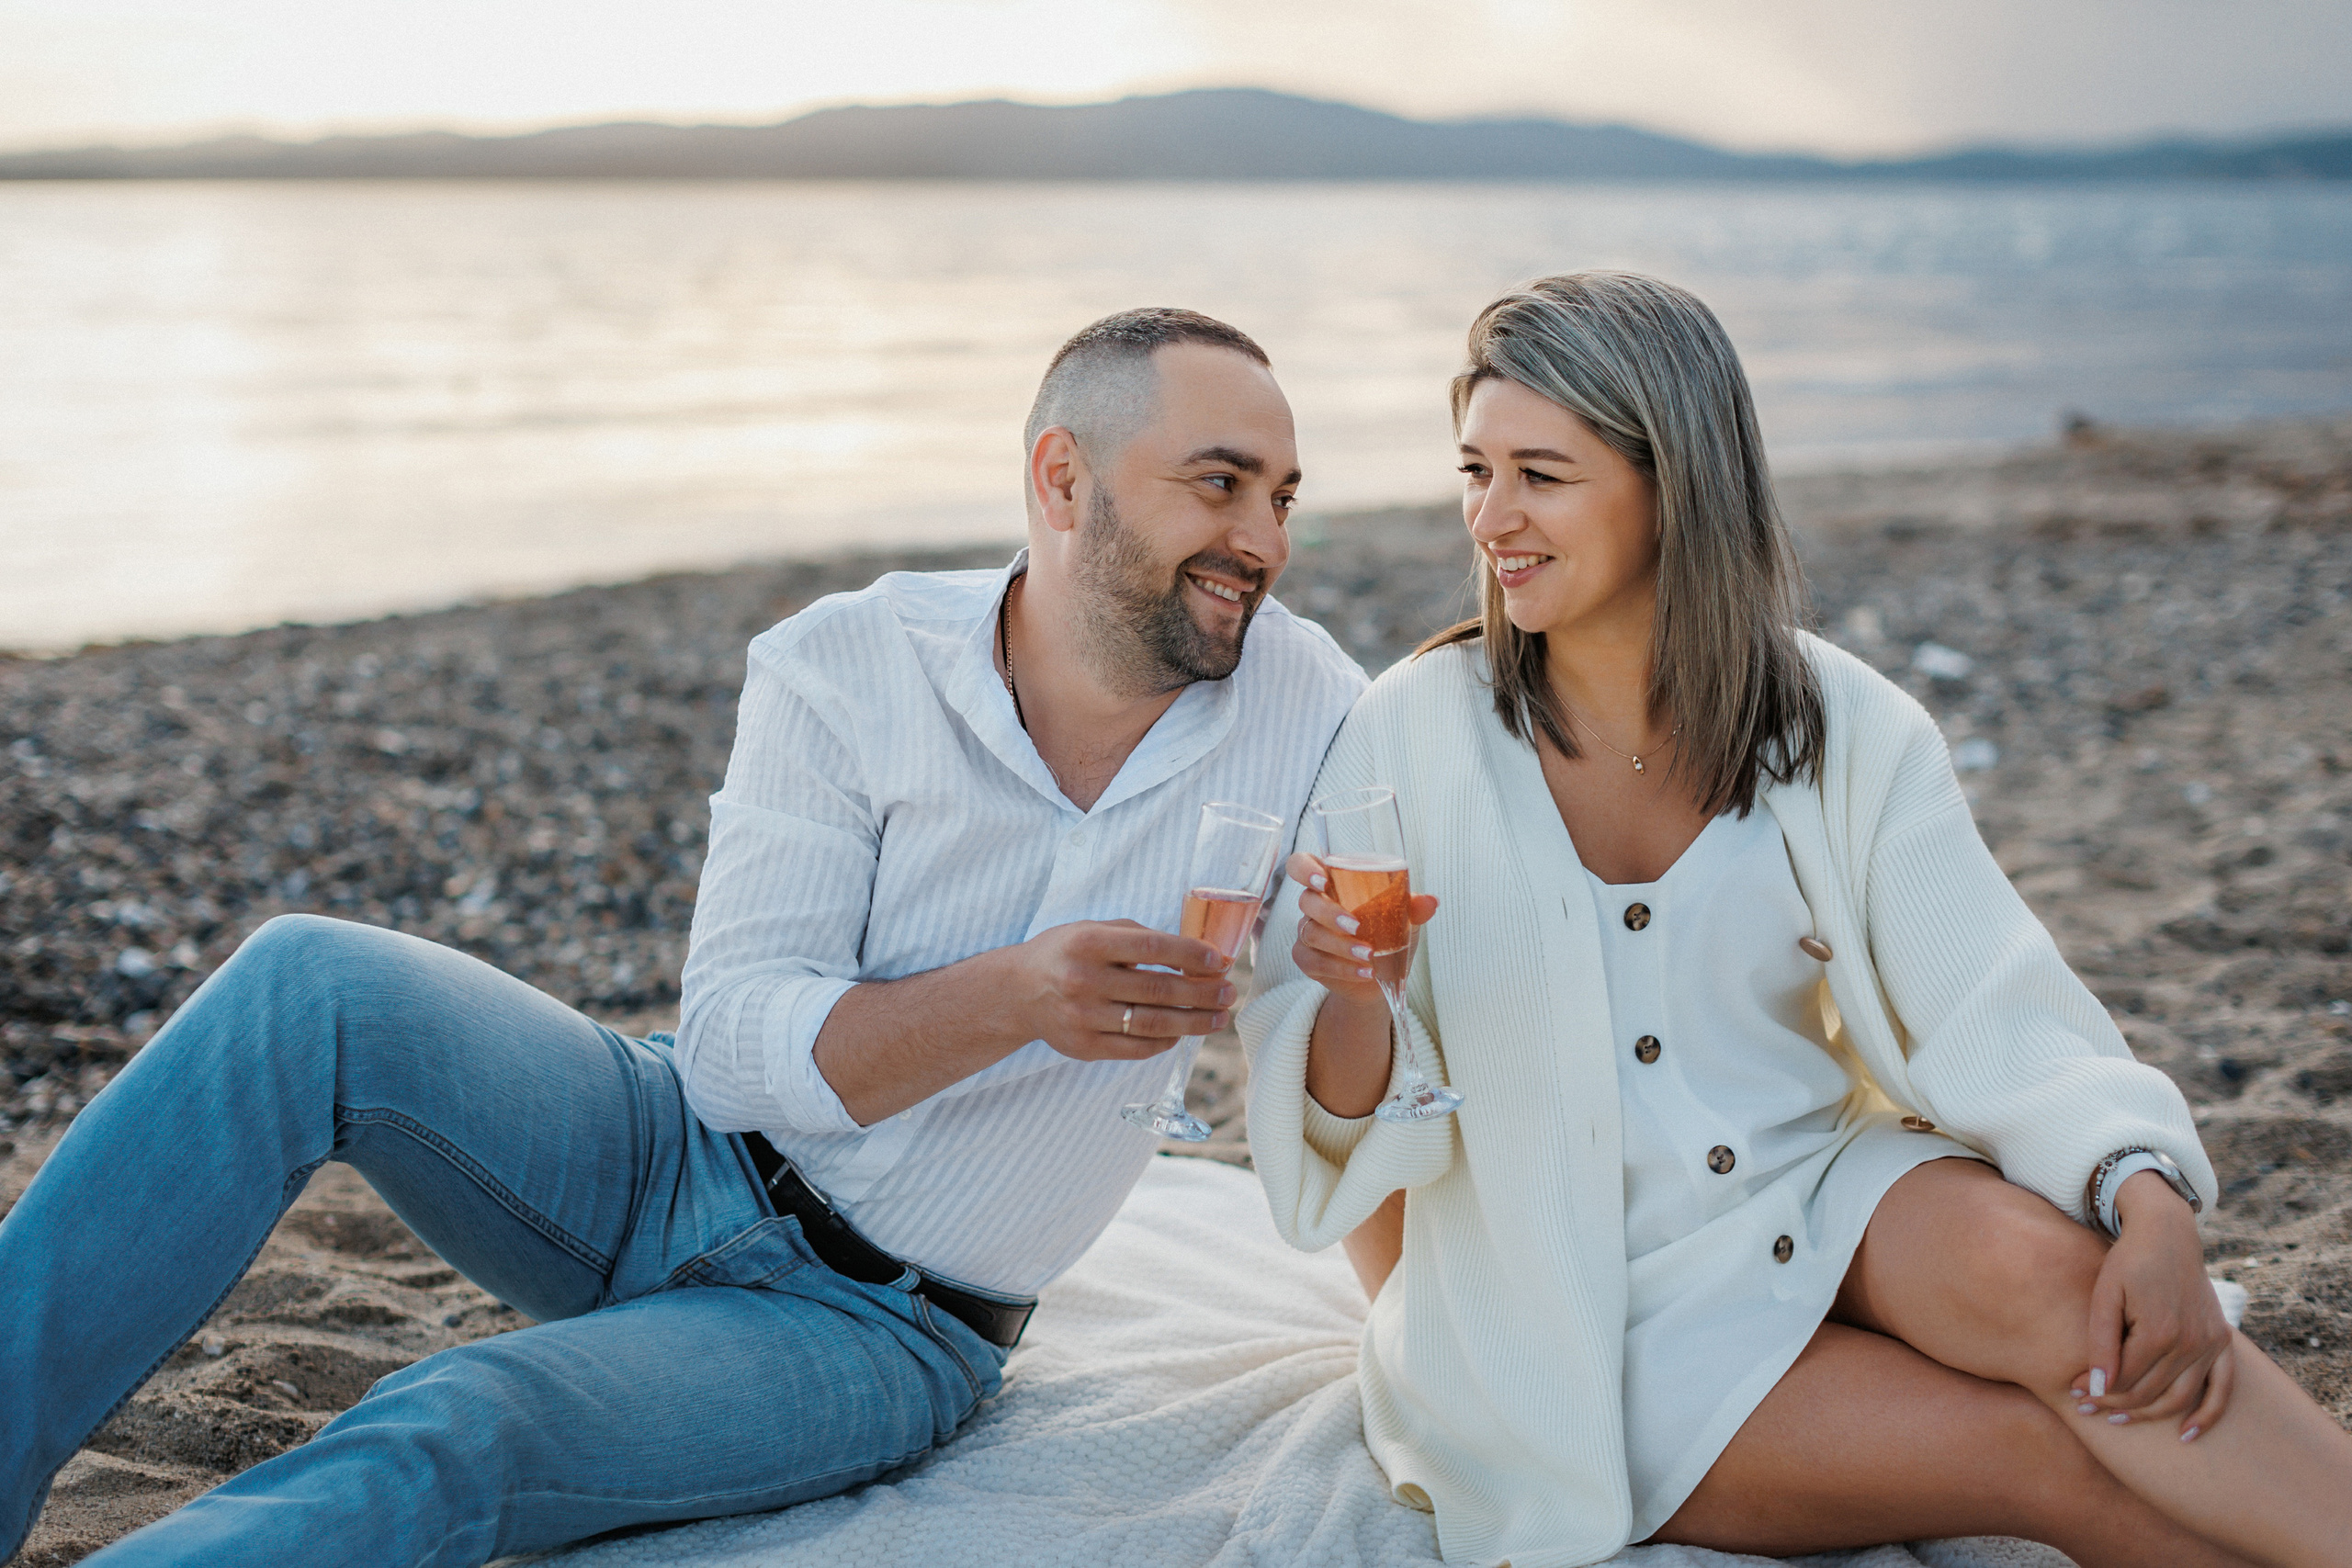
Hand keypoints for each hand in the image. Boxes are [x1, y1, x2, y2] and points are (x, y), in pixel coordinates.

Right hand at [1010, 919, 1233, 1062]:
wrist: (1018, 992)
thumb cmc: (1066, 953)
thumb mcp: (1094, 930)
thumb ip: (1138, 937)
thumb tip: (1195, 952)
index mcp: (1089, 943)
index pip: (1152, 948)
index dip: (1191, 955)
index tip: (1221, 962)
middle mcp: (1084, 980)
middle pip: (1158, 990)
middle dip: (1202, 992)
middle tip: (1229, 992)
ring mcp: (1083, 1017)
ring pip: (1152, 1024)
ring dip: (1193, 1022)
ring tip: (1218, 1017)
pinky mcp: (1084, 1047)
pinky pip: (1136, 1048)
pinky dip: (1165, 1041)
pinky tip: (1182, 1032)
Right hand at [1283, 850, 1438, 1003]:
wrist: (1379, 976)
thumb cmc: (1387, 933)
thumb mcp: (1403, 918)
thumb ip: (1413, 907)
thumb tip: (1430, 902)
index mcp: (1332, 883)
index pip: (1301, 865)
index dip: (1304, 869)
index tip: (1322, 881)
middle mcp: (1314, 905)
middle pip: (1306, 901)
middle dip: (1329, 913)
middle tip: (1356, 926)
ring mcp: (1307, 932)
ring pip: (1310, 933)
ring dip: (1341, 945)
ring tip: (1369, 955)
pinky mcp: (1307, 960)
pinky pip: (1315, 962)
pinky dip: (1342, 968)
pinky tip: (1365, 972)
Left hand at [2075, 1170, 2234, 1440]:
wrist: (2167, 1233)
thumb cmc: (2127, 1261)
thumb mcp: (2104, 1295)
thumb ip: (2101, 1341)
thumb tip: (2095, 1387)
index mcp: (2159, 1332)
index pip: (2125, 1379)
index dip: (2096, 1391)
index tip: (2072, 1394)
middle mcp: (2191, 1342)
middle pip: (2150, 1392)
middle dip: (2115, 1404)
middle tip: (2087, 1410)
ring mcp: (2211, 1343)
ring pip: (2180, 1398)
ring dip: (2150, 1415)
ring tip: (2118, 1420)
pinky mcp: (2222, 1341)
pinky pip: (2223, 1388)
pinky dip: (2209, 1415)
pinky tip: (2188, 1436)